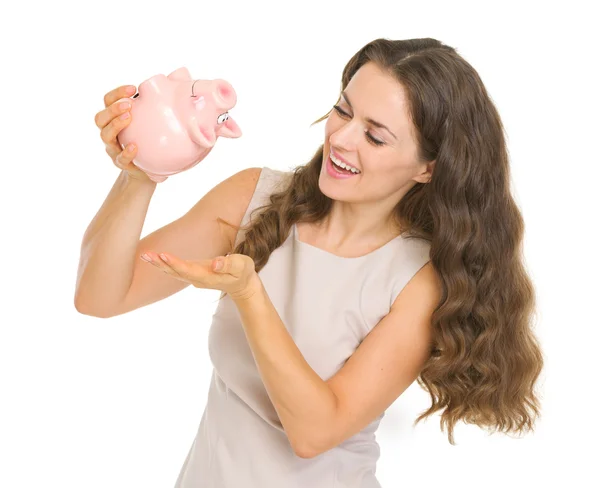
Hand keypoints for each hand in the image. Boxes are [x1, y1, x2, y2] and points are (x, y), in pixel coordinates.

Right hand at [94, 84, 150, 182]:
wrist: (147, 171)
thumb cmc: (149, 142)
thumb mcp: (153, 123)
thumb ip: (159, 107)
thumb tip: (180, 82)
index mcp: (115, 119)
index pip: (108, 101)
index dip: (117, 93)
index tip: (133, 88)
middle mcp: (110, 133)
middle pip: (100, 118)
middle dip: (113, 108)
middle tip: (128, 104)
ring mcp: (113, 149)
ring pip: (105, 136)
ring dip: (115, 125)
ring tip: (128, 117)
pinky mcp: (122, 164)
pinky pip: (120, 159)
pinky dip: (126, 152)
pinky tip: (134, 147)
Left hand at [140, 251, 261, 300]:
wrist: (242, 285)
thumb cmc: (243, 273)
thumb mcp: (242, 266)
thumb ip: (229, 264)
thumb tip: (215, 264)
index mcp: (207, 277)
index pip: (188, 270)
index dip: (175, 263)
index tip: (163, 255)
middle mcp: (197, 279)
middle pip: (175, 272)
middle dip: (160, 264)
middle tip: (145, 255)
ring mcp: (194, 277)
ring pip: (172, 272)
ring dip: (158, 264)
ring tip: (144, 255)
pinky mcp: (192, 273)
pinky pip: (175, 269)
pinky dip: (163, 264)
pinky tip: (153, 258)